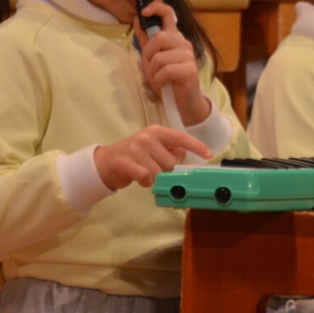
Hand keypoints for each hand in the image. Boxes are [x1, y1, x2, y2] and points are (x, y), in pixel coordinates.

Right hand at [94, 125, 212, 188]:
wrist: (104, 162)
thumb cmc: (133, 156)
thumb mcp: (152, 147)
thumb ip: (169, 150)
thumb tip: (185, 156)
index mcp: (157, 131)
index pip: (181, 137)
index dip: (196, 146)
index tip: (209, 154)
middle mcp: (147, 137)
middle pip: (171, 162)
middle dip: (166, 170)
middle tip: (153, 168)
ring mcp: (136, 149)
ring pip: (160, 172)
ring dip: (155, 178)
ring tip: (144, 173)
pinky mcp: (126, 162)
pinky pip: (146, 177)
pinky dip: (145, 182)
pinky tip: (139, 178)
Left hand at [135, 0, 209, 125]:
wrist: (183, 102)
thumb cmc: (167, 80)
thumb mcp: (152, 59)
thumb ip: (146, 40)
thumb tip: (136, 19)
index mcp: (174, 38)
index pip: (168, 14)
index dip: (156, 8)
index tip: (144, 11)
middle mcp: (183, 43)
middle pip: (159, 37)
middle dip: (149, 54)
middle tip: (153, 67)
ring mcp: (188, 56)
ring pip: (160, 57)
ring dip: (154, 70)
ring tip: (160, 78)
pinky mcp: (190, 70)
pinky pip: (165, 71)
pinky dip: (160, 80)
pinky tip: (166, 84)